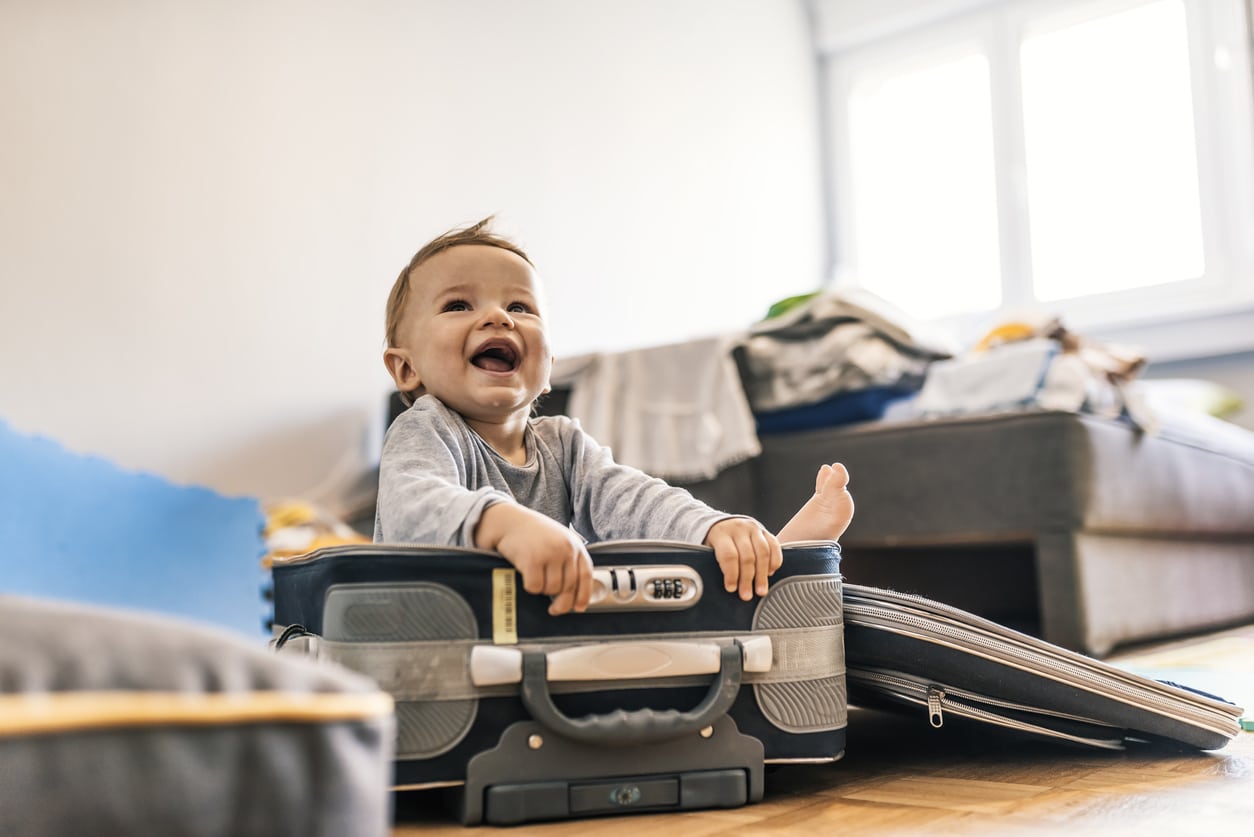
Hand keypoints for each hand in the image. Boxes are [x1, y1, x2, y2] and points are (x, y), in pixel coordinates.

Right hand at [474, 502, 593, 615]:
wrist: (510, 521)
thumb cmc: (533, 533)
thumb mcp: (559, 541)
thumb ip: (568, 561)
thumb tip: (573, 594)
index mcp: (575, 545)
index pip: (585, 575)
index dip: (583, 595)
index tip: (579, 608)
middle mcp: (565, 549)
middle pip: (569, 587)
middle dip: (561, 602)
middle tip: (554, 609)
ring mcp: (549, 554)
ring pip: (551, 589)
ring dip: (543, 590)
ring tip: (536, 579)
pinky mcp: (532, 560)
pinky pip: (535, 587)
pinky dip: (530, 587)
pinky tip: (526, 577)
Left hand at [704, 517, 782, 600]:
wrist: (724, 523)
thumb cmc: (716, 542)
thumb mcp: (708, 549)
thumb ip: (715, 563)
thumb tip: (722, 586)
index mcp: (721, 533)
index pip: (729, 555)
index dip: (731, 574)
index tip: (731, 588)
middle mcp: (739, 528)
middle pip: (747, 556)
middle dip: (747, 579)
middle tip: (747, 595)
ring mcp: (754, 528)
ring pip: (763, 552)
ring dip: (762, 574)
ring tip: (760, 590)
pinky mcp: (765, 531)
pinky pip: (774, 546)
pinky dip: (774, 561)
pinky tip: (770, 573)